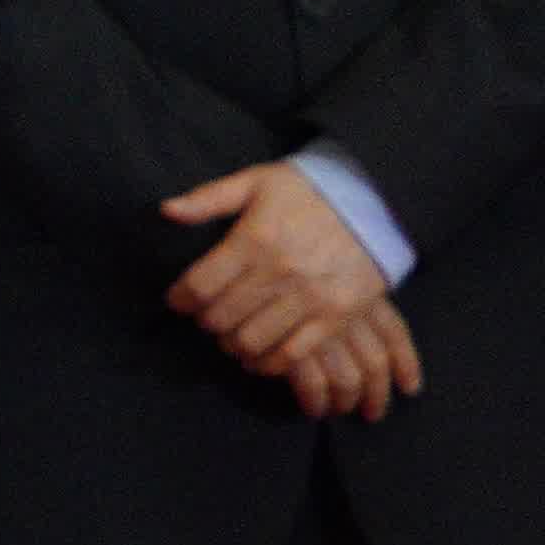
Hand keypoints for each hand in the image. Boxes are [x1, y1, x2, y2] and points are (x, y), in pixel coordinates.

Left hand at [159, 164, 424, 418]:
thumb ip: (209, 198)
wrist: (377, 203)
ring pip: (251, 340)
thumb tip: (166, 211)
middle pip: (221, 317)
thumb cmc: (311, 191)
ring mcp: (309, 297)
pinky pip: (292, 354)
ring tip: (233, 337)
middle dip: (206, 322)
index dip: (181, 299)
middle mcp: (279, 272)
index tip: (179, 301)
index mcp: (253, 240)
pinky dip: (268, 363)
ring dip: (233, 344)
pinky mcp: (335, 316)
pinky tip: (259, 357)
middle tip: (209, 318)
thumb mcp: (257, 181)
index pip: (200, 285)